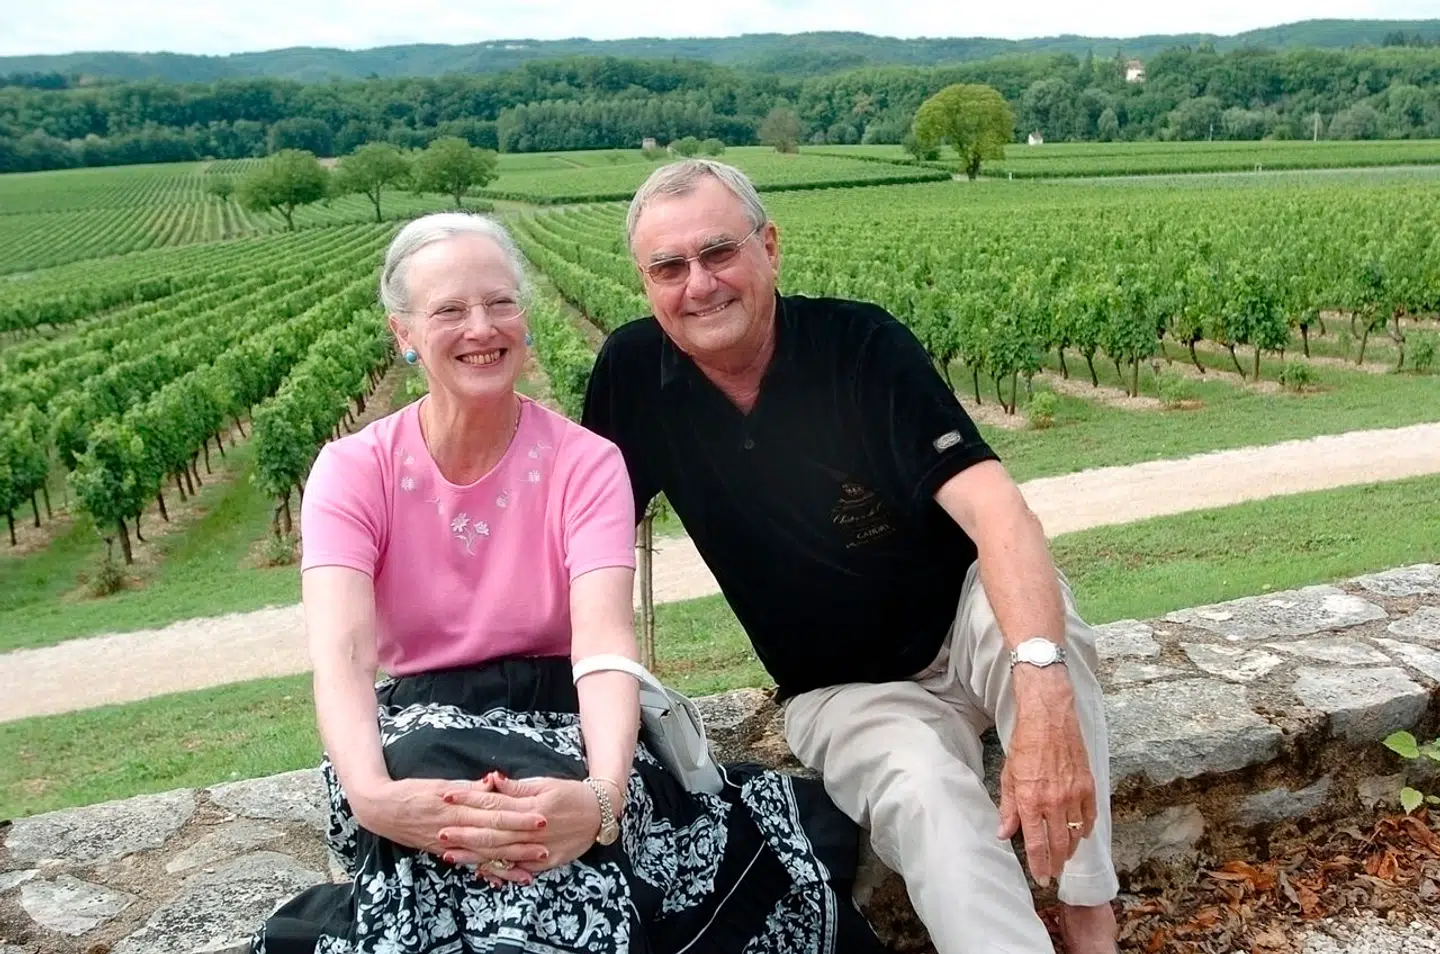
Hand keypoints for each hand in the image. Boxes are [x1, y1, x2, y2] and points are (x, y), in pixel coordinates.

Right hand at [350, 776, 548, 884]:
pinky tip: (502, 879)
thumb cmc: (413, 790)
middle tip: (545, 845)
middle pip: (493, 837)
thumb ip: (469, 787)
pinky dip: (486, 872)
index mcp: (457, 806)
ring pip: (483, 855)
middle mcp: (455, 828)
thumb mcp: (441, 783)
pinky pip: (469, 864)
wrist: (381, 809)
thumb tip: (494, 782)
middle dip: (520, 843)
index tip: (541, 817)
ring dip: (507, 863)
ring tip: (531, 869)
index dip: (519, 817)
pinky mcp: (443, 852)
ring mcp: (449, 844)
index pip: (495, 812)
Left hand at [441, 775, 605, 879]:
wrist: (600, 815)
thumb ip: (517, 787)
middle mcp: (532, 830)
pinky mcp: (544, 863)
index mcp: (531, 806)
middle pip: (492, 832)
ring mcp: (538, 849)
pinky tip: (478, 869)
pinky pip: (516, 868)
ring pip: (500, 854)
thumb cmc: (570, 794)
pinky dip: (497, 870)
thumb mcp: (545, 784)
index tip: (447, 796)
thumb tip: (490, 779)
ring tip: (450, 854)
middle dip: (464, 832)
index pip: (493, 803)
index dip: (468, 800)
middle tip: (440, 831)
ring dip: (473, 854)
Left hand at [997, 667, 1096, 885]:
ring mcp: (1074, 795)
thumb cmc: (1026, 744)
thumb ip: (1007, 807)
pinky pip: (1090, 817)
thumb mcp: (1008, 776)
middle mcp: (1053, 802)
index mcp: (1030, 800)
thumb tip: (1004, 833)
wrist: (1049, 718)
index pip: (1036, 844)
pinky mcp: (1088, 786)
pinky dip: (1085, 829)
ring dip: (1070, 849)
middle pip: (1058, 844)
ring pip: (1075, 834)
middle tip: (1053, 874)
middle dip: (1056, 864)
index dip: (1039, 865)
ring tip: (1064, 857)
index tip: (1041, 878)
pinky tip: (1079, 834)